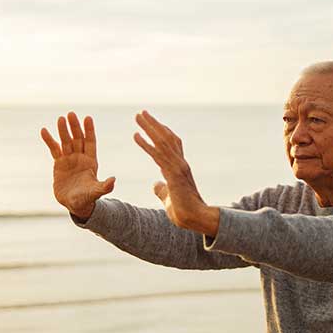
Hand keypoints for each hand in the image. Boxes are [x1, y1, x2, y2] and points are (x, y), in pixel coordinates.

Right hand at [40, 111, 115, 218]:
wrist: (75, 204)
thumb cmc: (88, 199)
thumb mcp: (96, 192)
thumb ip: (104, 186)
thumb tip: (114, 180)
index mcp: (91, 162)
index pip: (91, 142)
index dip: (89, 131)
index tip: (88, 118)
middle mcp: (80, 157)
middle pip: (78, 139)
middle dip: (75, 127)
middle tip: (71, 114)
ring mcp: (69, 159)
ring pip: (66, 141)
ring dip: (63, 130)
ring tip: (61, 119)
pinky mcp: (59, 163)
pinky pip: (54, 149)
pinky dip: (49, 140)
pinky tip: (44, 131)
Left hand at [133, 110, 219, 235]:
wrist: (197, 219)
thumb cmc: (185, 212)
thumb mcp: (169, 198)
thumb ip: (162, 189)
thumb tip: (156, 184)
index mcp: (180, 168)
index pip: (172, 145)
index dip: (162, 132)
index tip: (151, 123)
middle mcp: (180, 164)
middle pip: (167, 138)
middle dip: (154, 124)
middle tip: (141, 113)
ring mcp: (178, 167)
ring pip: (162, 142)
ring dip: (149, 127)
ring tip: (138, 116)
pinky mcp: (174, 174)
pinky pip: (158, 155)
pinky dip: (146, 144)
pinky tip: (136, 135)